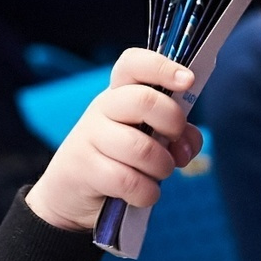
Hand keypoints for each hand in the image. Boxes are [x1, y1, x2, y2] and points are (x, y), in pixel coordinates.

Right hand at [24, 49, 200, 232]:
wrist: (72, 195)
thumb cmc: (119, 161)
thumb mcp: (151, 142)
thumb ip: (178, 136)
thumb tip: (185, 146)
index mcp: (121, 93)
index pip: (134, 64)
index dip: (162, 67)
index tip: (188, 80)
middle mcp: (103, 108)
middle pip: (143, 100)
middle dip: (172, 122)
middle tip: (173, 140)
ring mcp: (90, 136)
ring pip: (140, 147)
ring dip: (162, 166)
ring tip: (159, 173)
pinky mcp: (84, 168)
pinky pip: (128, 181)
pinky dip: (146, 192)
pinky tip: (143, 193)